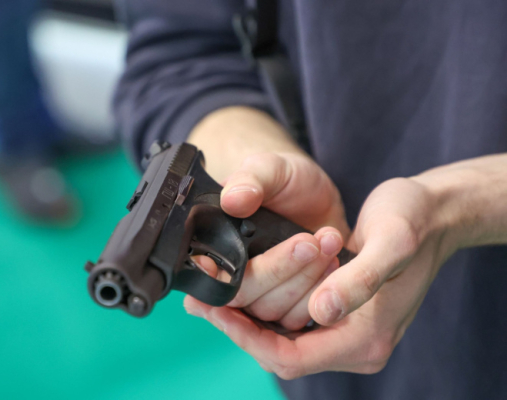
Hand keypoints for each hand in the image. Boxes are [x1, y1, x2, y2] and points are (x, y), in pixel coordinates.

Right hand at [185, 148, 350, 331]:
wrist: (317, 195)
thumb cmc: (286, 179)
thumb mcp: (270, 168)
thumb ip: (250, 179)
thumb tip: (232, 201)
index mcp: (211, 245)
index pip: (205, 275)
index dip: (221, 278)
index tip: (251, 261)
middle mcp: (230, 275)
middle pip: (241, 296)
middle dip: (278, 270)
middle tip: (309, 242)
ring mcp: (260, 294)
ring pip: (272, 310)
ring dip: (304, 280)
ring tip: (329, 242)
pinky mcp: (288, 303)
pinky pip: (297, 318)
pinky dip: (318, 293)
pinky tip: (333, 261)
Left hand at [185, 177, 456, 378]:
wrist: (434, 213)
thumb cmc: (413, 220)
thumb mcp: (391, 242)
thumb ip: (360, 280)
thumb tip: (321, 310)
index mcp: (366, 338)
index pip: (290, 357)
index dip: (246, 337)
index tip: (214, 309)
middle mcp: (355, 345)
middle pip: (280, 352)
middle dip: (238, 328)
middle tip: (200, 301)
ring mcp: (346, 332)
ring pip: (281, 340)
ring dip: (246, 318)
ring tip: (211, 294)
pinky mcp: (339, 315)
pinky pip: (291, 325)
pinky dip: (263, 309)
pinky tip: (242, 287)